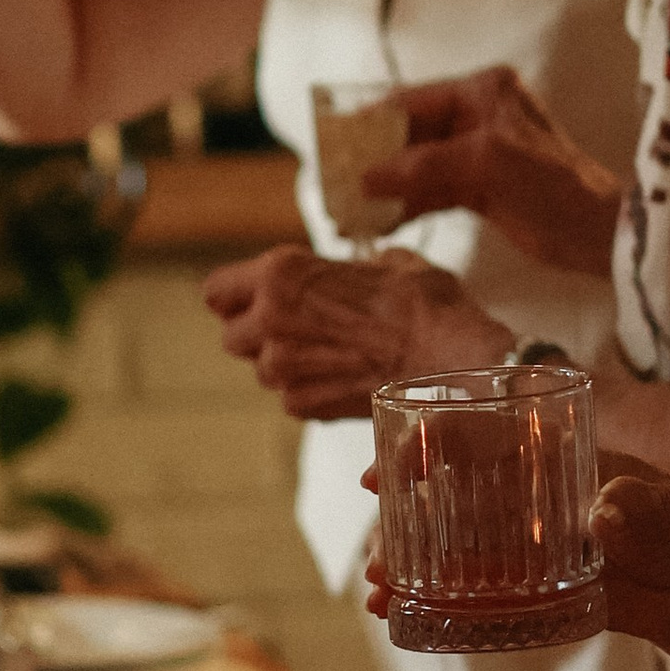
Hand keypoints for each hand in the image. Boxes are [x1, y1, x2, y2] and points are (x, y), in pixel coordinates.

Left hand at [202, 243, 512, 418]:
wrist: (453, 361)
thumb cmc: (428, 305)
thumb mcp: (395, 264)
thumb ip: (364, 266)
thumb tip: (374, 267)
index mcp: (282, 274)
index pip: (217, 291)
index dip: (236, 297)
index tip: (258, 300)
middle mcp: (271, 321)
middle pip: (233, 337)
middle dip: (259, 336)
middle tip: (302, 330)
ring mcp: (283, 369)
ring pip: (263, 372)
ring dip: (287, 366)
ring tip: (334, 356)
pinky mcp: (304, 406)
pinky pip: (293, 399)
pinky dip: (312, 393)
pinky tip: (348, 380)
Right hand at [360, 65, 621, 279]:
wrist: (598, 233)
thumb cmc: (555, 186)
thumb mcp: (488, 162)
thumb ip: (425, 165)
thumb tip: (368, 174)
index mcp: (486, 91)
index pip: (415, 99)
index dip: (373, 120)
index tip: (334, 140)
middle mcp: (480, 115)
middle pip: (411, 132)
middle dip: (375, 157)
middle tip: (335, 180)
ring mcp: (478, 152)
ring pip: (418, 164)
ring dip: (386, 186)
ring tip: (349, 208)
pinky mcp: (480, 187)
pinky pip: (431, 190)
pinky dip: (406, 205)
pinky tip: (379, 222)